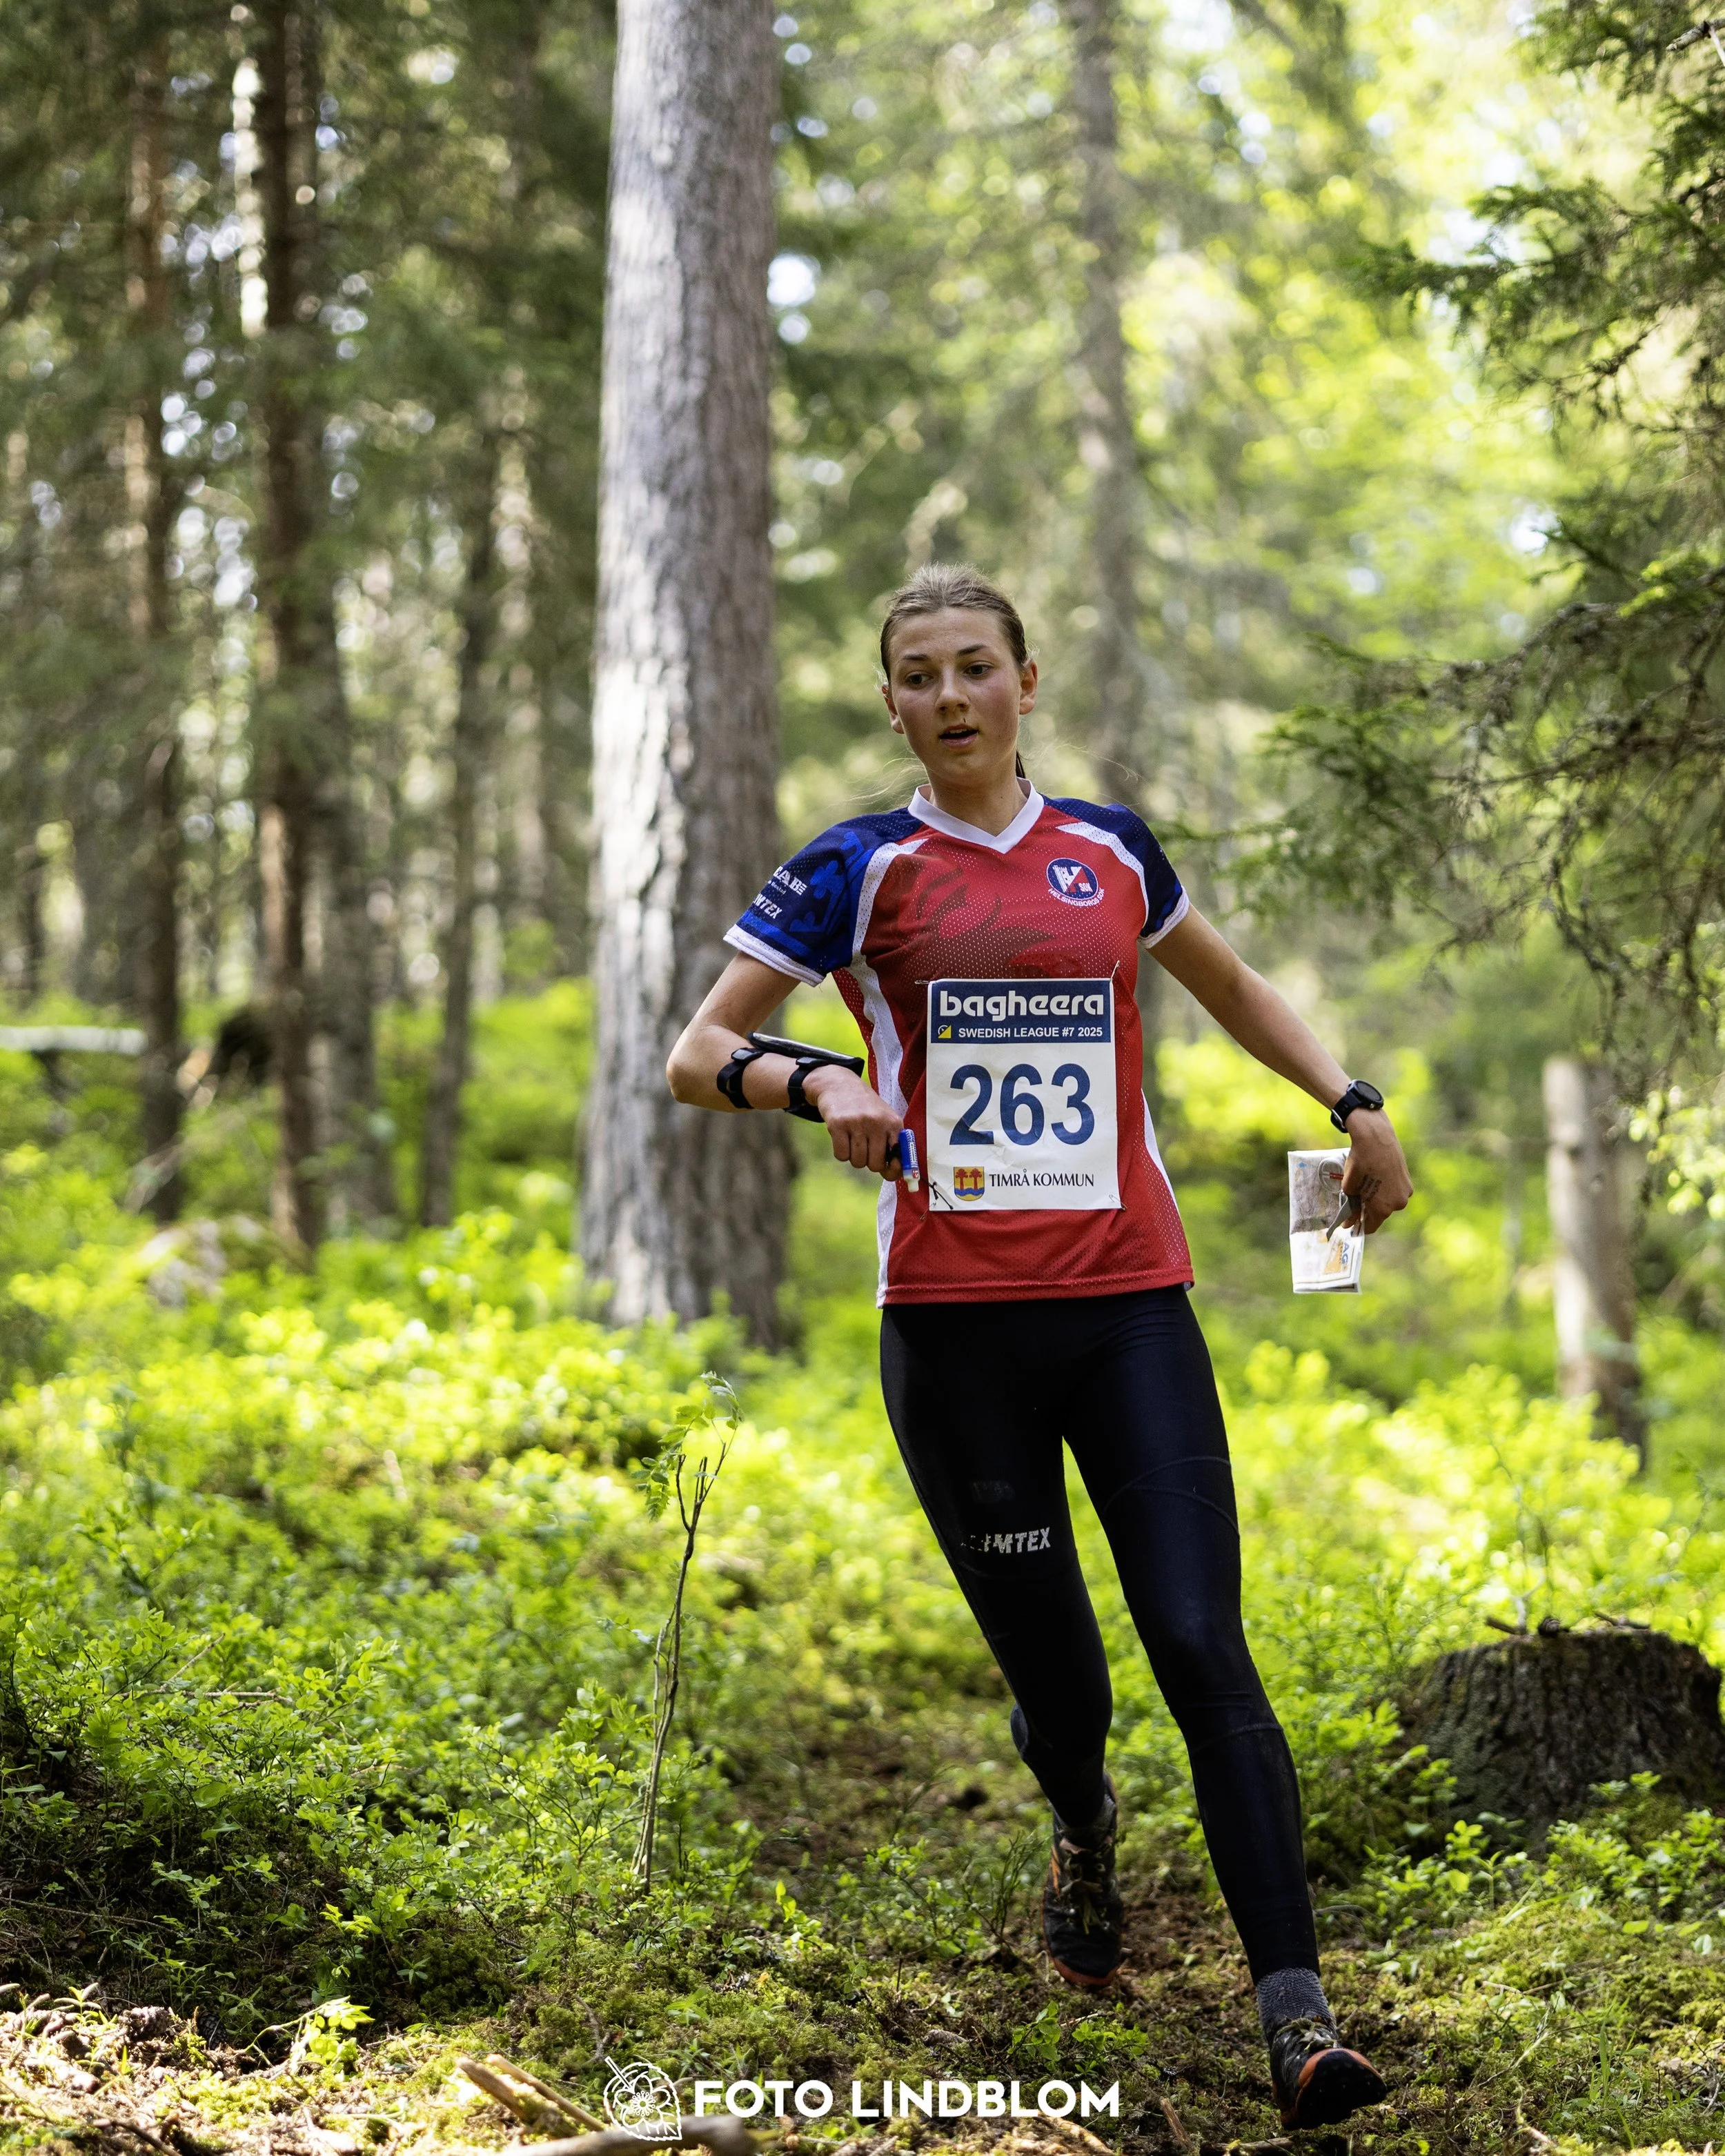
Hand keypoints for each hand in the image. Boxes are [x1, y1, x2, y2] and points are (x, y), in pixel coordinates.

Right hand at [801, 1064, 903, 1178]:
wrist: (839, 1085)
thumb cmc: (865, 1109)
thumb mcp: (884, 1119)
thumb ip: (892, 1145)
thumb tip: (893, 1173)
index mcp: (893, 1123)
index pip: (899, 1157)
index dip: (894, 1170)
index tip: (887, 1170)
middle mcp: (877, 1122)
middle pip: (875, 1165)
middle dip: (868, 1162)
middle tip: (864, 1148)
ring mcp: (857, 1122)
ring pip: (857, 1162)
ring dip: (853, 1157)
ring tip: (853, 1139)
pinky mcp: (838, 1124)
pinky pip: (841, 1155)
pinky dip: (840, 1152)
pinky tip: (842, 1137)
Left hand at [1340, 1108, 1412, 1233]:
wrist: (1376, 1138)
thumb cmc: (1360, 1162)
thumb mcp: (1350, 1187)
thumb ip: (1351, 1208)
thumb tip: (1349, 1222)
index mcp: (1383, 1208)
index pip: (1370, 1226)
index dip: (1358, 1225)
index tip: (1349, 1221)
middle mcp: (1398, 1204)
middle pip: (1380, 1214)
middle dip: (1368, 1210)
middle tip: (1356, 1199)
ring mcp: (1406, 1192)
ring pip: (1389, 1202)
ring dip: (1378, 1199)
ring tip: (1366, 1186)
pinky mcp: (1408, 1181)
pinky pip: (1395, 1191)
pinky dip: (1386, 1189)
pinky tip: (1377, 1178)